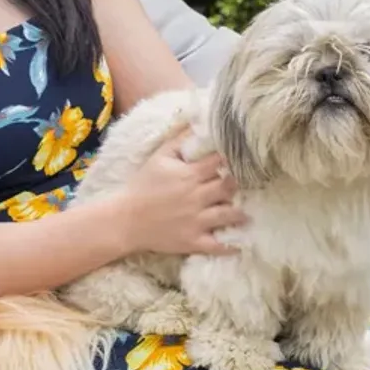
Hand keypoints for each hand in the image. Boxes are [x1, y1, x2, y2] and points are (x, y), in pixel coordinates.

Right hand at [114, 128, 246, 256]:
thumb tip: (198, 122)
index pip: (220, 162)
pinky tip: (239, 244)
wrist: (124, 220)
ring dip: (240, 213)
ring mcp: (196, 221)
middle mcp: (196, 197)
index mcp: (189, 175)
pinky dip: (230, 246)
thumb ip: (180, 140)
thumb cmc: (141, 186)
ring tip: (245, 213)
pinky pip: (217, 245)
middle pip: (229, 187)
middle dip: (238, 185)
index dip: (231, 159)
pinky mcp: (192, 241)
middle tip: (246, 186)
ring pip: (228, 215)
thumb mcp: (159, 157)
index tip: (239, 160)